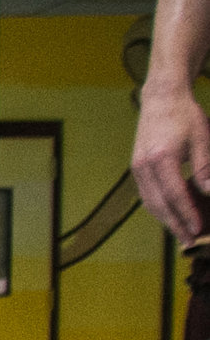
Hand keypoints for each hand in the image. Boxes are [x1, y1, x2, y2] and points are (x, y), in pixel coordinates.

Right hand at [135, 87, 209, 241]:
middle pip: (158, 204)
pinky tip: (171, 214)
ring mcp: (137, 168)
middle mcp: (144, 166)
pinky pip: (147, 195)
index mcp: (161, 158)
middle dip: (175, 225)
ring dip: (166, 219)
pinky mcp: (137, 168)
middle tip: (189, 242)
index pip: (174, 194)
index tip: (198, 230)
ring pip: (150, 203)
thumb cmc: (185, 115)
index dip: (187, 214)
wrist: (161, 98)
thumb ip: (205, 168)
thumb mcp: (202, 140)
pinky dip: (159, 208)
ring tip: (181, 232)